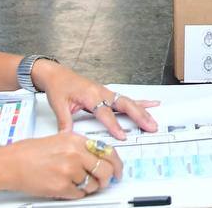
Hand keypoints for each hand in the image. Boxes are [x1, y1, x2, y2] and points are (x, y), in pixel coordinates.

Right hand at [0, 131, 121, 198]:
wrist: (10, 163)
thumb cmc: (30, 152)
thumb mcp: (60, 140)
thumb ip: (80, 146)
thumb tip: (98, 154)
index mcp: (77, 140)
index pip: (108, 151)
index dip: (117, 163)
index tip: (118, 169)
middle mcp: (75, 154)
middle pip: (105, 170)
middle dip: (108, 178)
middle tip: (106, 182)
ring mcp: (69, 171)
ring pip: (92, 184)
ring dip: (90, 187)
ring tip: (82, 184)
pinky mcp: (60, 186)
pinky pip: (79, 194)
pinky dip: (78, 193)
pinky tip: (71, 188)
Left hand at [32, 59, 158, 138]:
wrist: (58, 74)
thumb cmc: (59, 88)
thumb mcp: (59, 105)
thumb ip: (64, 122)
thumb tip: (67, 138)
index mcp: (91, 95)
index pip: (105, 112)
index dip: (114, 125)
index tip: (123, 136)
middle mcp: (103, 93)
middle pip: (125, 105)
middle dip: (139, 116)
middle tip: (150, 127)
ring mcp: (108, 92)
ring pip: (129, 102)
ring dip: (143, 112)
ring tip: (153, 122)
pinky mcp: (108, 94)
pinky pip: (127, 98)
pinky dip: (141, 102)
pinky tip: (152, 104)